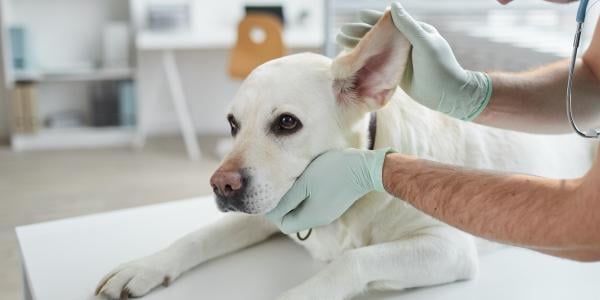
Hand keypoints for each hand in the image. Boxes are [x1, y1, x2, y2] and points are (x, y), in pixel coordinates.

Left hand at [266, 148, 392, 233]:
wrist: (365, 168)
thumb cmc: (333, 172)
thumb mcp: (305, 183)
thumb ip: (288, 199)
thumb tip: (271, 210)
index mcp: (311, 217)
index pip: (284, 225)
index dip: (274, 212)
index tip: (270, 195)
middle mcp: (320, 219)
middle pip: (293, 219)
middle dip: (283, 205)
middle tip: (277, 186)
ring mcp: (328, 212)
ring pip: (303, 211)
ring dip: (294, 200)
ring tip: (290, 182)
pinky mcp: (333, 203)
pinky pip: (313, 204)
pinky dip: (305, 196)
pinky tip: (305, 181)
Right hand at [337, 2, 491, 120]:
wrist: (448, 94)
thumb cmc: (440, 67)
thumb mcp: (425, 44)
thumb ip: (408, 25)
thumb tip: (392, 5)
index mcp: (414, 32)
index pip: (389, 21)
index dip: (372, 19)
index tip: (357, 16)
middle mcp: (406, 42)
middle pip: (378, 35)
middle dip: (359, 32)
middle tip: (340, 32)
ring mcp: (401, 58)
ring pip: (375, 48)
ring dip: (358, 46)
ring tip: (340, 43)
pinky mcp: (397, 71)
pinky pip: (377, 62)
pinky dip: (364, 60)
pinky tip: (352, 59)